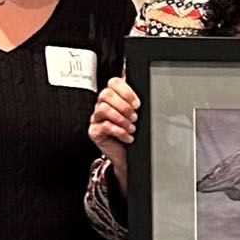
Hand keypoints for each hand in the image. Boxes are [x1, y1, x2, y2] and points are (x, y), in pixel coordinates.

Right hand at [89, 78, 139, 192]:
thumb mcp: (136, 117)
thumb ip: (136, 105)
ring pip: (104, 108)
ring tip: (131, 128)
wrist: (126, 156)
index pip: (114, 83)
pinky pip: (104, 126)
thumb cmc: (131, 134)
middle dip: (124, 106)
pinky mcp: (94, 131)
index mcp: (112, 98)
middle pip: (106, 94)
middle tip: (134, 117)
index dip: (126, 91)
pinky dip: (119, 132)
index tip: (137, 104)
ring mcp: (96, 118)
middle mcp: (102, 105)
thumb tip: (146, 97)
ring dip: (121, 119)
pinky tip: (127, 137)